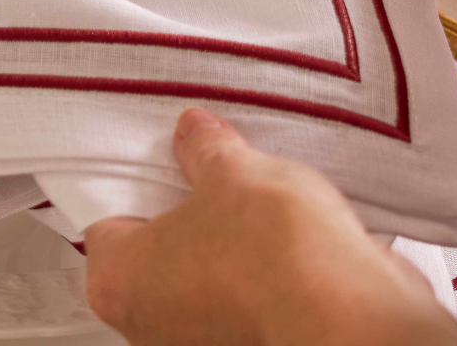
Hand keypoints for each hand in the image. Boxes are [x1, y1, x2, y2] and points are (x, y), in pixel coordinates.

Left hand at [84, 108, 456, 345]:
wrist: (352, 313)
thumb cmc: (272, 253)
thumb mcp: (230, 170)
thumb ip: (202, 147)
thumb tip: (193, 132)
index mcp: (118, 281)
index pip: (104, 215)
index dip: (134, 175)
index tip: (158, 149)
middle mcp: (149, 323)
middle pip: (152, 243)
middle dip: (183, 203)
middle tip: (209, 162)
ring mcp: (200, 339)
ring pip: (200, 267)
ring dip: (223, 232)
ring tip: (250, 189)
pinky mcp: (248, 339)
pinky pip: (241, 288)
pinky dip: (255, 260)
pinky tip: (279, 227)